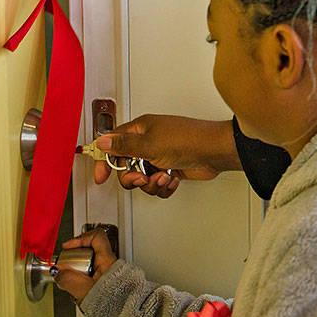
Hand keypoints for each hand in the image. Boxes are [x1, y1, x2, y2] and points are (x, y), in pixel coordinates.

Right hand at [53, 227, 118, 303]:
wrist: (126, 316)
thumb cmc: (112, 304)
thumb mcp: (84, 291)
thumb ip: (68, 279)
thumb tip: (56, 270)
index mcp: (107, 260)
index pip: (96, 237)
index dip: (79, 239)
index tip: (68, 247)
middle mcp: (111, 264)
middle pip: (90, 252)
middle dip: (76, 260)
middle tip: (68, 269)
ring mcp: (111, 273)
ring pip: (91, 265)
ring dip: (79, 273)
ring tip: (75, 285)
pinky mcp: (110, 282)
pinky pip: (94, 276)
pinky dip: (85, 281)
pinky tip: (82, 292)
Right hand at [92, 114, 240, 197]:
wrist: (215, 152)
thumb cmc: (188, 140)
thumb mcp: (150, 144)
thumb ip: (124, 145)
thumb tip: (102, 142)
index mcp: (141, 130)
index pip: (113, 144)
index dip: (104, 160)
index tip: (101, 176)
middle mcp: (149, 142)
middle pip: (126, 167)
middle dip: (133, 178)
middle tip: (142, 179)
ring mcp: (160, 156)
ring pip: (143, 179)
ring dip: (152, 184)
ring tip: (164, 178)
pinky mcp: (171, 168)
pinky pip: (158, 184)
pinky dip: (164, 186)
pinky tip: (173, 180)